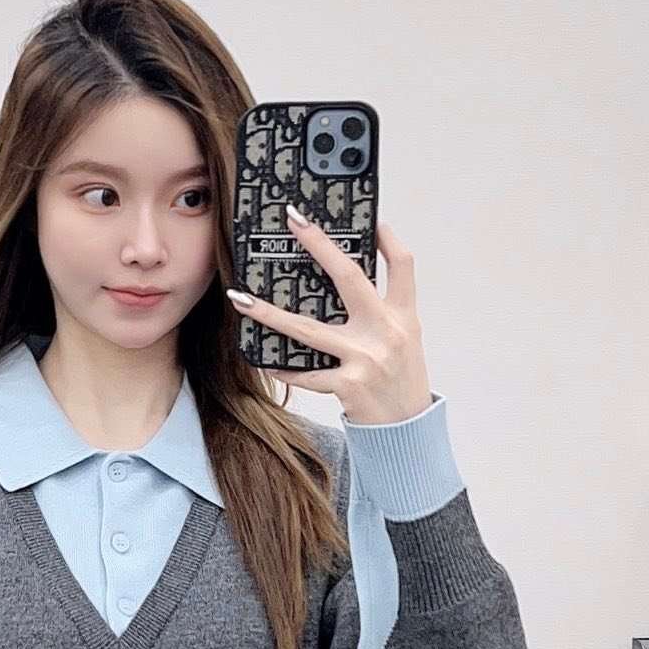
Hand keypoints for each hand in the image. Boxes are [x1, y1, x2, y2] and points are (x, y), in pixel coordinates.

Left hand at [227, 211, 433, 424]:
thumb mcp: (405, 341)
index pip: (402, 264)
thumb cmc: (401, 381)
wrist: (408, 430)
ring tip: (240, 299)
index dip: (387, 238)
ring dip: (269, 314)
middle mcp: (387, 332)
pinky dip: (283, 368)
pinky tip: (263, 361)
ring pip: (308, 330)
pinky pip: (306, 374)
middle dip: (320, 245)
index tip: (369, 217)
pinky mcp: (349, 385)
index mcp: (404, 317)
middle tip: (294, 221)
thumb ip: (382, 313)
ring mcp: (366, 359)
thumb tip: (344, 284)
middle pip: (350, 278)